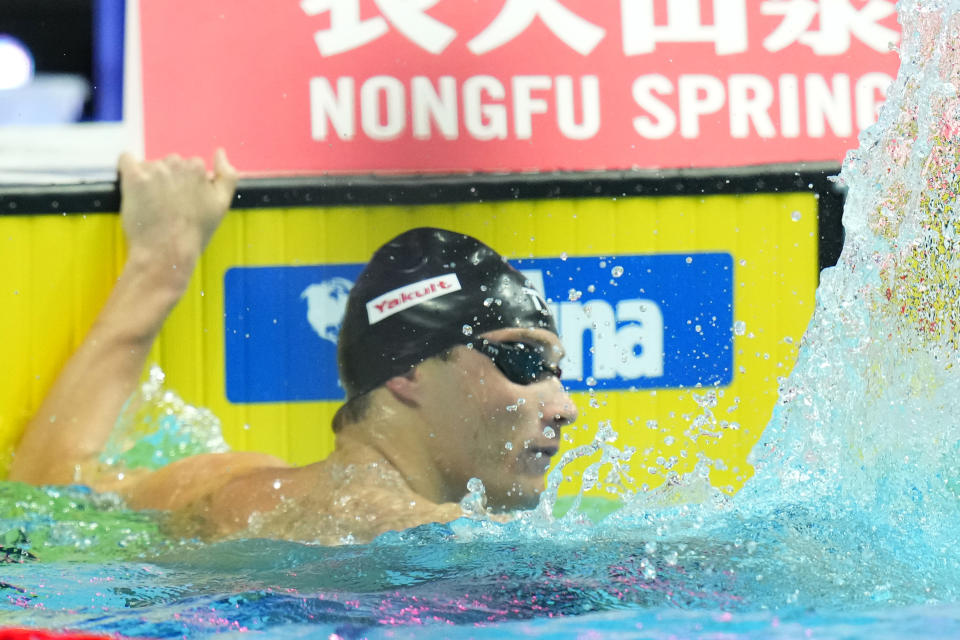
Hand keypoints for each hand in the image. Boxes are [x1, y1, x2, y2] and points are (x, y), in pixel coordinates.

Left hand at [118, 149, 236, 288]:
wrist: (167, 252)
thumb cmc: (194, 233)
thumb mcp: (222, 205)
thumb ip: (228, 176)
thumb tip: (220, 152)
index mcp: (199, 169)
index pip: (190, 166)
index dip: (186, 185)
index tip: (183, 202)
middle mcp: (178, 164)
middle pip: (170, 164)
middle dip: (168, 180)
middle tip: (168, 206)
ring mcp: (155, 170)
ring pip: (150, 166)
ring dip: (149, 180)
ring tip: (152, 205)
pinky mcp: (134, 177)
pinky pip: (126, 160)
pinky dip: (127, 169)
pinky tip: (133, 187)